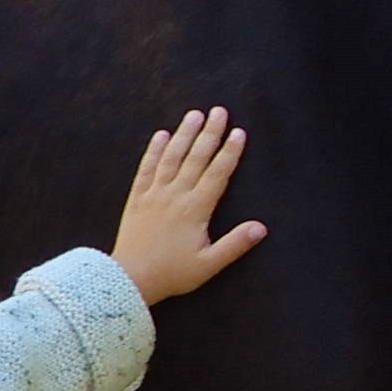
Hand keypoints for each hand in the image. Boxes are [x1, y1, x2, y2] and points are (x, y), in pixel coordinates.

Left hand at [112, 107, 267, 303]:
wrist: (131, 278)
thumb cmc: (172, 274)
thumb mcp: (209, 264)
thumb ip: (235, 244)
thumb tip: (261, 227)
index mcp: (196, 209)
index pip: (218, 174)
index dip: (230, 152)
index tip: (238, 132)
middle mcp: (176, 195)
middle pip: (196, 158)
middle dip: (210, 133)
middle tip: (219, 111)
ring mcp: (154, 194)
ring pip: (172, 157)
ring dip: (184, 134)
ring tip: (194, 114)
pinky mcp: (137, 198)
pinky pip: (146, 168)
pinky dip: (154, 150)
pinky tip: (161, 135)